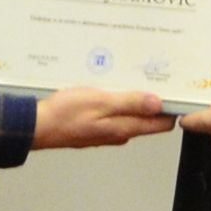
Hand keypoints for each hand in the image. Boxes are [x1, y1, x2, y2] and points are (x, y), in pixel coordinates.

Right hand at [32, 87, 175, 149]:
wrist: (38, 126)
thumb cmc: (65, 115)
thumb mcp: (100, 102)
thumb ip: (130, 103)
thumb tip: (158, 104)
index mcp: (124, 128)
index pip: (160, 124)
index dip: (170, 107)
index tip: (172, 89)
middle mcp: (119, 133)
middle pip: (147, 119)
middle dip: (154, 100)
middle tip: (154, 77)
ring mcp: (107, 131)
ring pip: (131, 115)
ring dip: (135, 99)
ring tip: (134, 77)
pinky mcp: (96, 126)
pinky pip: (115, 113)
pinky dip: (119, 101)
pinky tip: (112, 87)